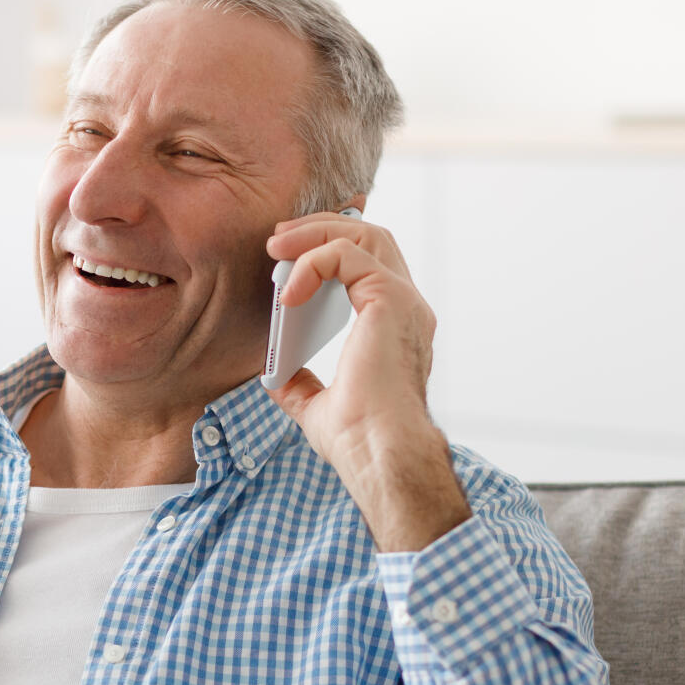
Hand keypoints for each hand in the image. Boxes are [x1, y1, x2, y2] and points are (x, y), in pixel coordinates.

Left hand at [262, 212, 469, 549]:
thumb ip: (301, 385)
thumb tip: (276, 377)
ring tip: (276, 248)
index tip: (286, 259)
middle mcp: (407, 308)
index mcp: (396, 327)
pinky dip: (312, 263)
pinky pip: (346, 255)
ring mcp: (404, 301)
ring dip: (315, 233)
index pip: (371, 264)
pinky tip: (287, 294)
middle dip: (321, 228)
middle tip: (277, 241)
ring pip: (364, 234)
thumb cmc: (360, 441)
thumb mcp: (318, 406)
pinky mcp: (389, 300)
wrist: (379, 455)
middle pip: (371, 237)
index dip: (329, 249)